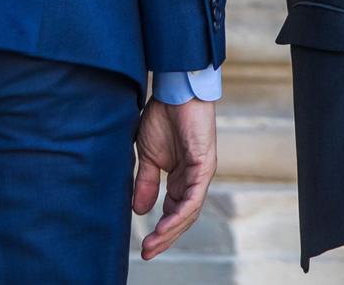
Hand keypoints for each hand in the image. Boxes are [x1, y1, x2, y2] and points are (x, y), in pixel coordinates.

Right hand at [133, 98, 217, 259]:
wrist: (174, 90)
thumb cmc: (163, 116)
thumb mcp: (147, 155)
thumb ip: (146, 182)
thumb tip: (139, 210)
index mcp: (181, 178)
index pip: (173, 212)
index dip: (160, 230)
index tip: (144, 246)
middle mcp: (193, 180)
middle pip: (182, 217)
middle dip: (165, 237)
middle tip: (148, 252)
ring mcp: (201, 174)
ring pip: (189, 212)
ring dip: (171, 230)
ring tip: (154, 243)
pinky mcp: (204, 166)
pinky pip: (194, 196)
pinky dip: (180, 213)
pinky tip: (166, 223)